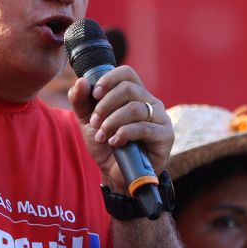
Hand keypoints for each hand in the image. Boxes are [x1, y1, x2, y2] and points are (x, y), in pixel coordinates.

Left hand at [69, 66, 172, 190]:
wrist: (116, 174)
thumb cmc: (106, 144)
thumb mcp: (88, 121)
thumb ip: (81, 101)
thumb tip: (81, 81)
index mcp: (135, 95)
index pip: (127, 73)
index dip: (109, 79)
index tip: (94, 94)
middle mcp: (150, 102)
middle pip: (129, 89)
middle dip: (106, 105)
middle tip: (95, 122)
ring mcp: (161, 118)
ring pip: (135, 108)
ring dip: (112, 122)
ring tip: (102, 136)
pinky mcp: (165, 135)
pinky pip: (144, 128)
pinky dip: (124, 134)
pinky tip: (115, 143)